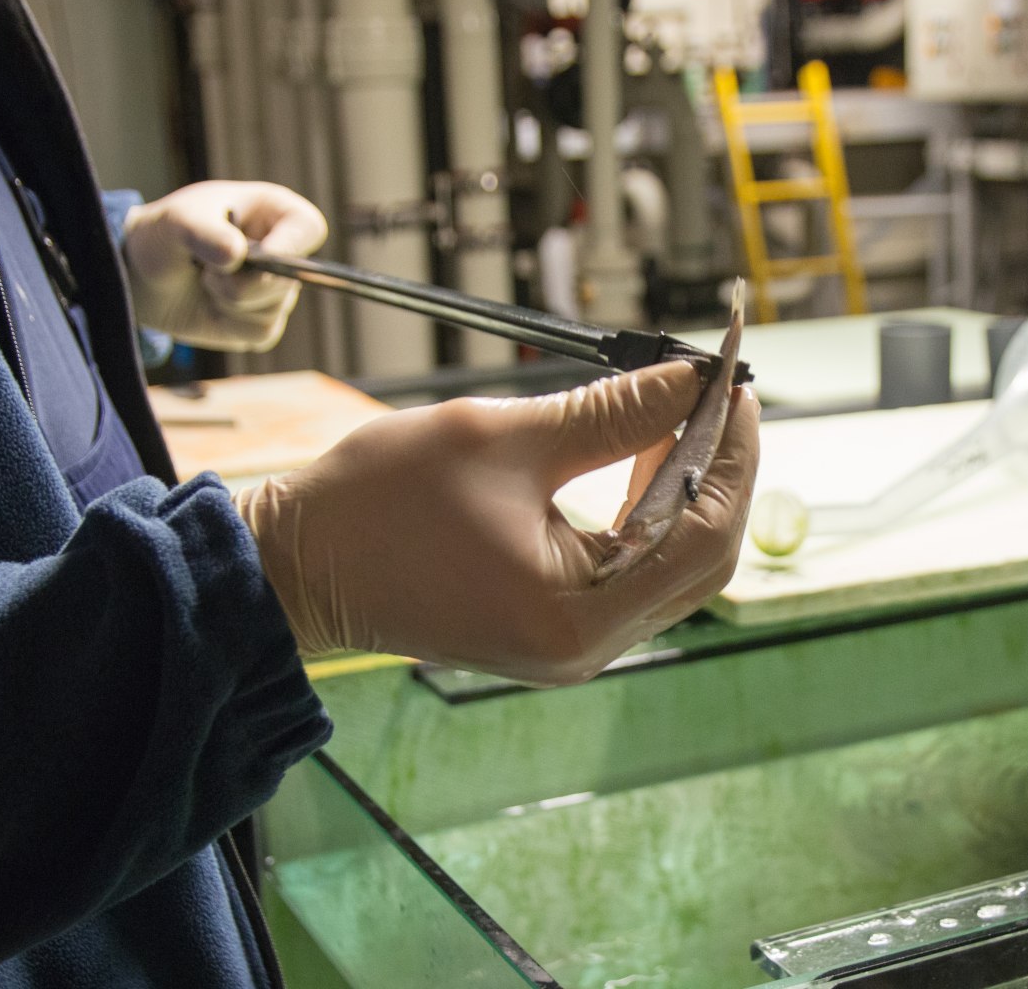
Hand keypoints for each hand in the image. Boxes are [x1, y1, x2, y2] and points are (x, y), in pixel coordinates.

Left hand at [121, 181, 326, 350]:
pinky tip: (211, 305)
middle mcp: (283, 250)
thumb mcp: (175, 222)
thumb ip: (203, 233)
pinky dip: (229, 324)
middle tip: (206, 268)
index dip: (290, 246)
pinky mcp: (262, 321)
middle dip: (242, 282)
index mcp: (273, 213)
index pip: (307, 227)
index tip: (259, 257)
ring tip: (206, 281)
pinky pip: (260, 333)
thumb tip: (235, 257)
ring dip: (229, 302)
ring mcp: (275, 289)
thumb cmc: (164, 235)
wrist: (141, 276)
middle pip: (290, 279)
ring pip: (273, 310)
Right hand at [233, 363, 760, 685]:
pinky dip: (646, 512)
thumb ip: (610, 412)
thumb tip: (688, 381)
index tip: (734, 384)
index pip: (704, 534)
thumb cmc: (376, 505)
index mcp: (579, 615)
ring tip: (676, 414)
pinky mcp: (553, 627)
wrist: (293, 567)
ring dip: (684, 488)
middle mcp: (586, 646)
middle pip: (702, 559)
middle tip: (715, 394)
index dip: (731, 454)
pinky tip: (638, 456)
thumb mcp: (501, 439)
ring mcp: (571, 643)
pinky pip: (630, 570)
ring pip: (672, 565)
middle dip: (719, 471)